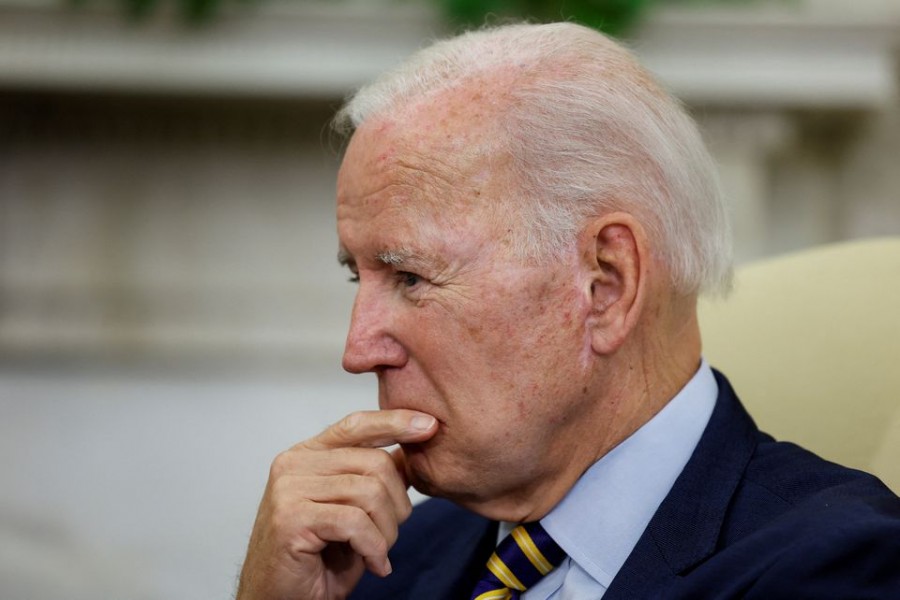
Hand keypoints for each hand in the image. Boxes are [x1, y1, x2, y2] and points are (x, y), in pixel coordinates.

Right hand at [236, 409, 437, 599]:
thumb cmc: (317, 559)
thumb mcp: (355, 510)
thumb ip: (375, 477)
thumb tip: (411, 448)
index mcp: (308, 455)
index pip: (357, 425)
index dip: (395, 422)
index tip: (430, 425)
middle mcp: (294, 464)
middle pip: (374, 462)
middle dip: (397, 504)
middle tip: (389, 536)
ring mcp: (288, 489)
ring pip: (369, 492)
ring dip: (386, 532)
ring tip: (378, 553)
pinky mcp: (291, 518)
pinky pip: (355, 522)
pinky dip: (374, 547)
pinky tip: (375, 565)